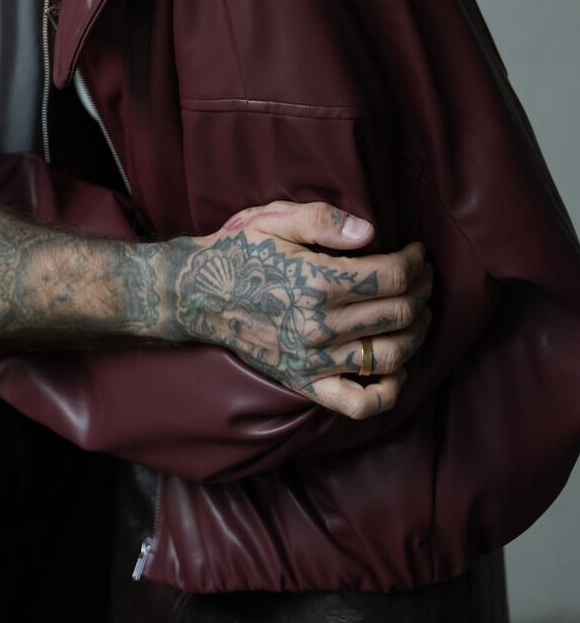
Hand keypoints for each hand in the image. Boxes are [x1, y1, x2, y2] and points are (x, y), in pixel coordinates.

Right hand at [171, 200, 431, 418]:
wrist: (197, 294)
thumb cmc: (238, 250)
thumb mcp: (273, 219)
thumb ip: (322, 220)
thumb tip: (370, 231)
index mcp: (317, 281)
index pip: (392, 277)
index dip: (415, 264)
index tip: (419, 253)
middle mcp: (320, 325)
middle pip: (399, 314)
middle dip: (422, 292)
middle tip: (424, 278)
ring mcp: (314, 360)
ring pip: (389, 355)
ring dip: (416, 335)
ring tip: (418, 314)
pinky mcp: (305, 383)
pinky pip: (359, 403)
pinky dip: (388, 391)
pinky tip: (396, 369)